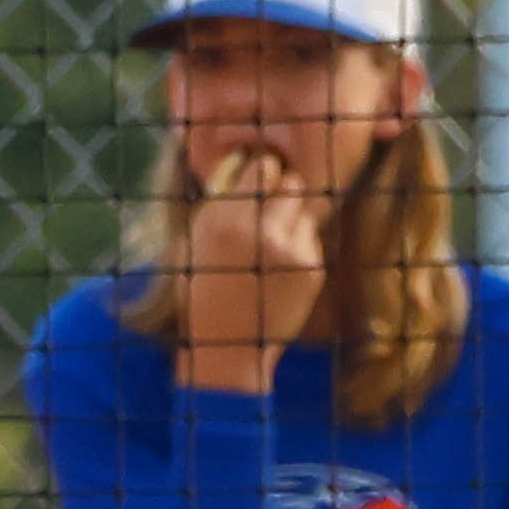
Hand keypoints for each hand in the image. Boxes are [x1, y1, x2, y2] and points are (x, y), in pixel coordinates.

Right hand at [177, 149, 324, 388]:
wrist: (226, 351)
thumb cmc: (206, 294)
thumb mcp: (196, 245)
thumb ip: (221, 201)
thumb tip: (246, 158)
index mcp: (225, 219)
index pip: (265, 165)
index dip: (262, 178)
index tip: (257, 193)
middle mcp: (259, 229)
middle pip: (292, 181)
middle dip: (282, 196)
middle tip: (268, 220)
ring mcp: (289, 248)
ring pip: (305, 209)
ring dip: (292, 223)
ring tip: (271, 254)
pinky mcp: (310, 267)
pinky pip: (311, 239)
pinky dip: (299, 252)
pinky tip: (279, 277)